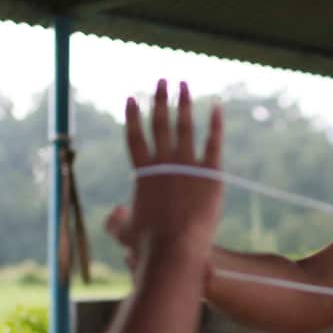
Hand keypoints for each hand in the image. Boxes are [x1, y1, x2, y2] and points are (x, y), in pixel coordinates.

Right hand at [105, 80, 222, 269]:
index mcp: (143, 173)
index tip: (131, 98)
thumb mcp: (124, 234)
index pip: (134, 137)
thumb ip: (116, 221)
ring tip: (184, 84)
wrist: (175, 251)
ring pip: (185, 126)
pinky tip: (217, 106)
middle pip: (160, 123)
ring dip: (184, 102)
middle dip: (160, 99)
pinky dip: (215, 123)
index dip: (132, 116)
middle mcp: (164, 163)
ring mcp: (188, 166)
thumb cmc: (148, 247)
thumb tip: (116, 211)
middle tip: (162, 80)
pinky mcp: (211, 174)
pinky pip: (213, 142)